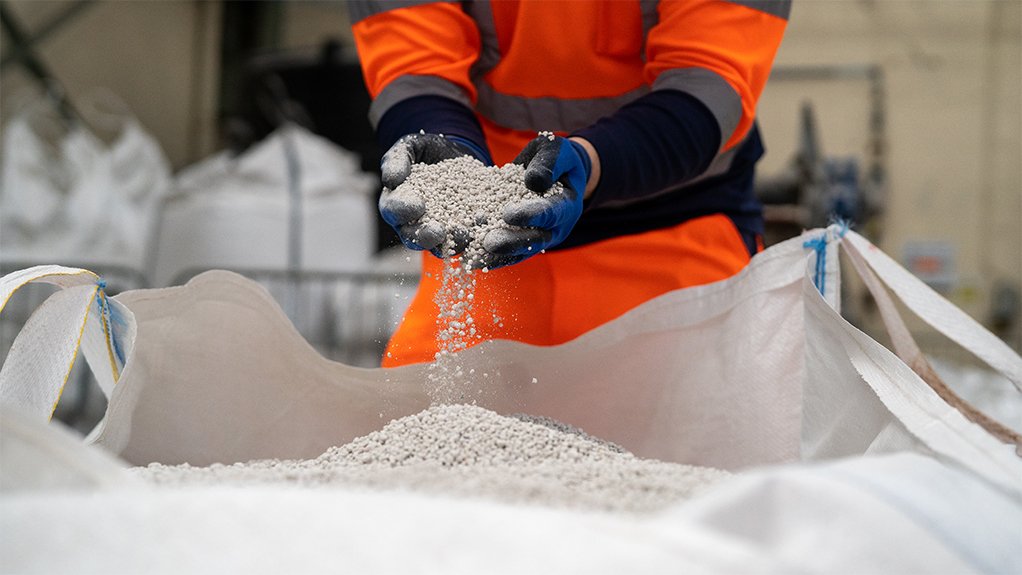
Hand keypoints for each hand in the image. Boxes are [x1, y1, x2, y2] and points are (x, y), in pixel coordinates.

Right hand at [379, 132, 489, 253]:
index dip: (402, 209)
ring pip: (437, 246)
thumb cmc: (426, 151)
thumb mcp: (411, 146)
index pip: (392, 210)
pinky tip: (482, 233)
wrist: (456, 154)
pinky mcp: (459, 231)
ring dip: (449, 244)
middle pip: (412, 236)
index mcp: (394, 202)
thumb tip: (391, 180)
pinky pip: (463, 242)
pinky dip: (472, 240)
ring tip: (463, 235)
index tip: (418, 205)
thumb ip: (397, 159)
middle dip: (424, 236)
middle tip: (438, 231)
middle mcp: (411, 223)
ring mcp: (435, 230)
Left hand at [481, 134, 591, 267]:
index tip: (508, 215)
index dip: (530, 214)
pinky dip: (493, 259)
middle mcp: (558, 228)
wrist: (558, 172)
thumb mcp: (556, 150)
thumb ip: (548, 163)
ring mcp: (543, 239)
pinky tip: (473, 261)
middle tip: (489, 243)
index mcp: (568, 205)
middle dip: (512, 242)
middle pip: (536, 240)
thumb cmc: (556, 159)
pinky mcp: (527, 243)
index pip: (550, 212)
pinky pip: (512, 255)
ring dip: (499, 256)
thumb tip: (533, 182)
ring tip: (476, 258)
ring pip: (522, 252)